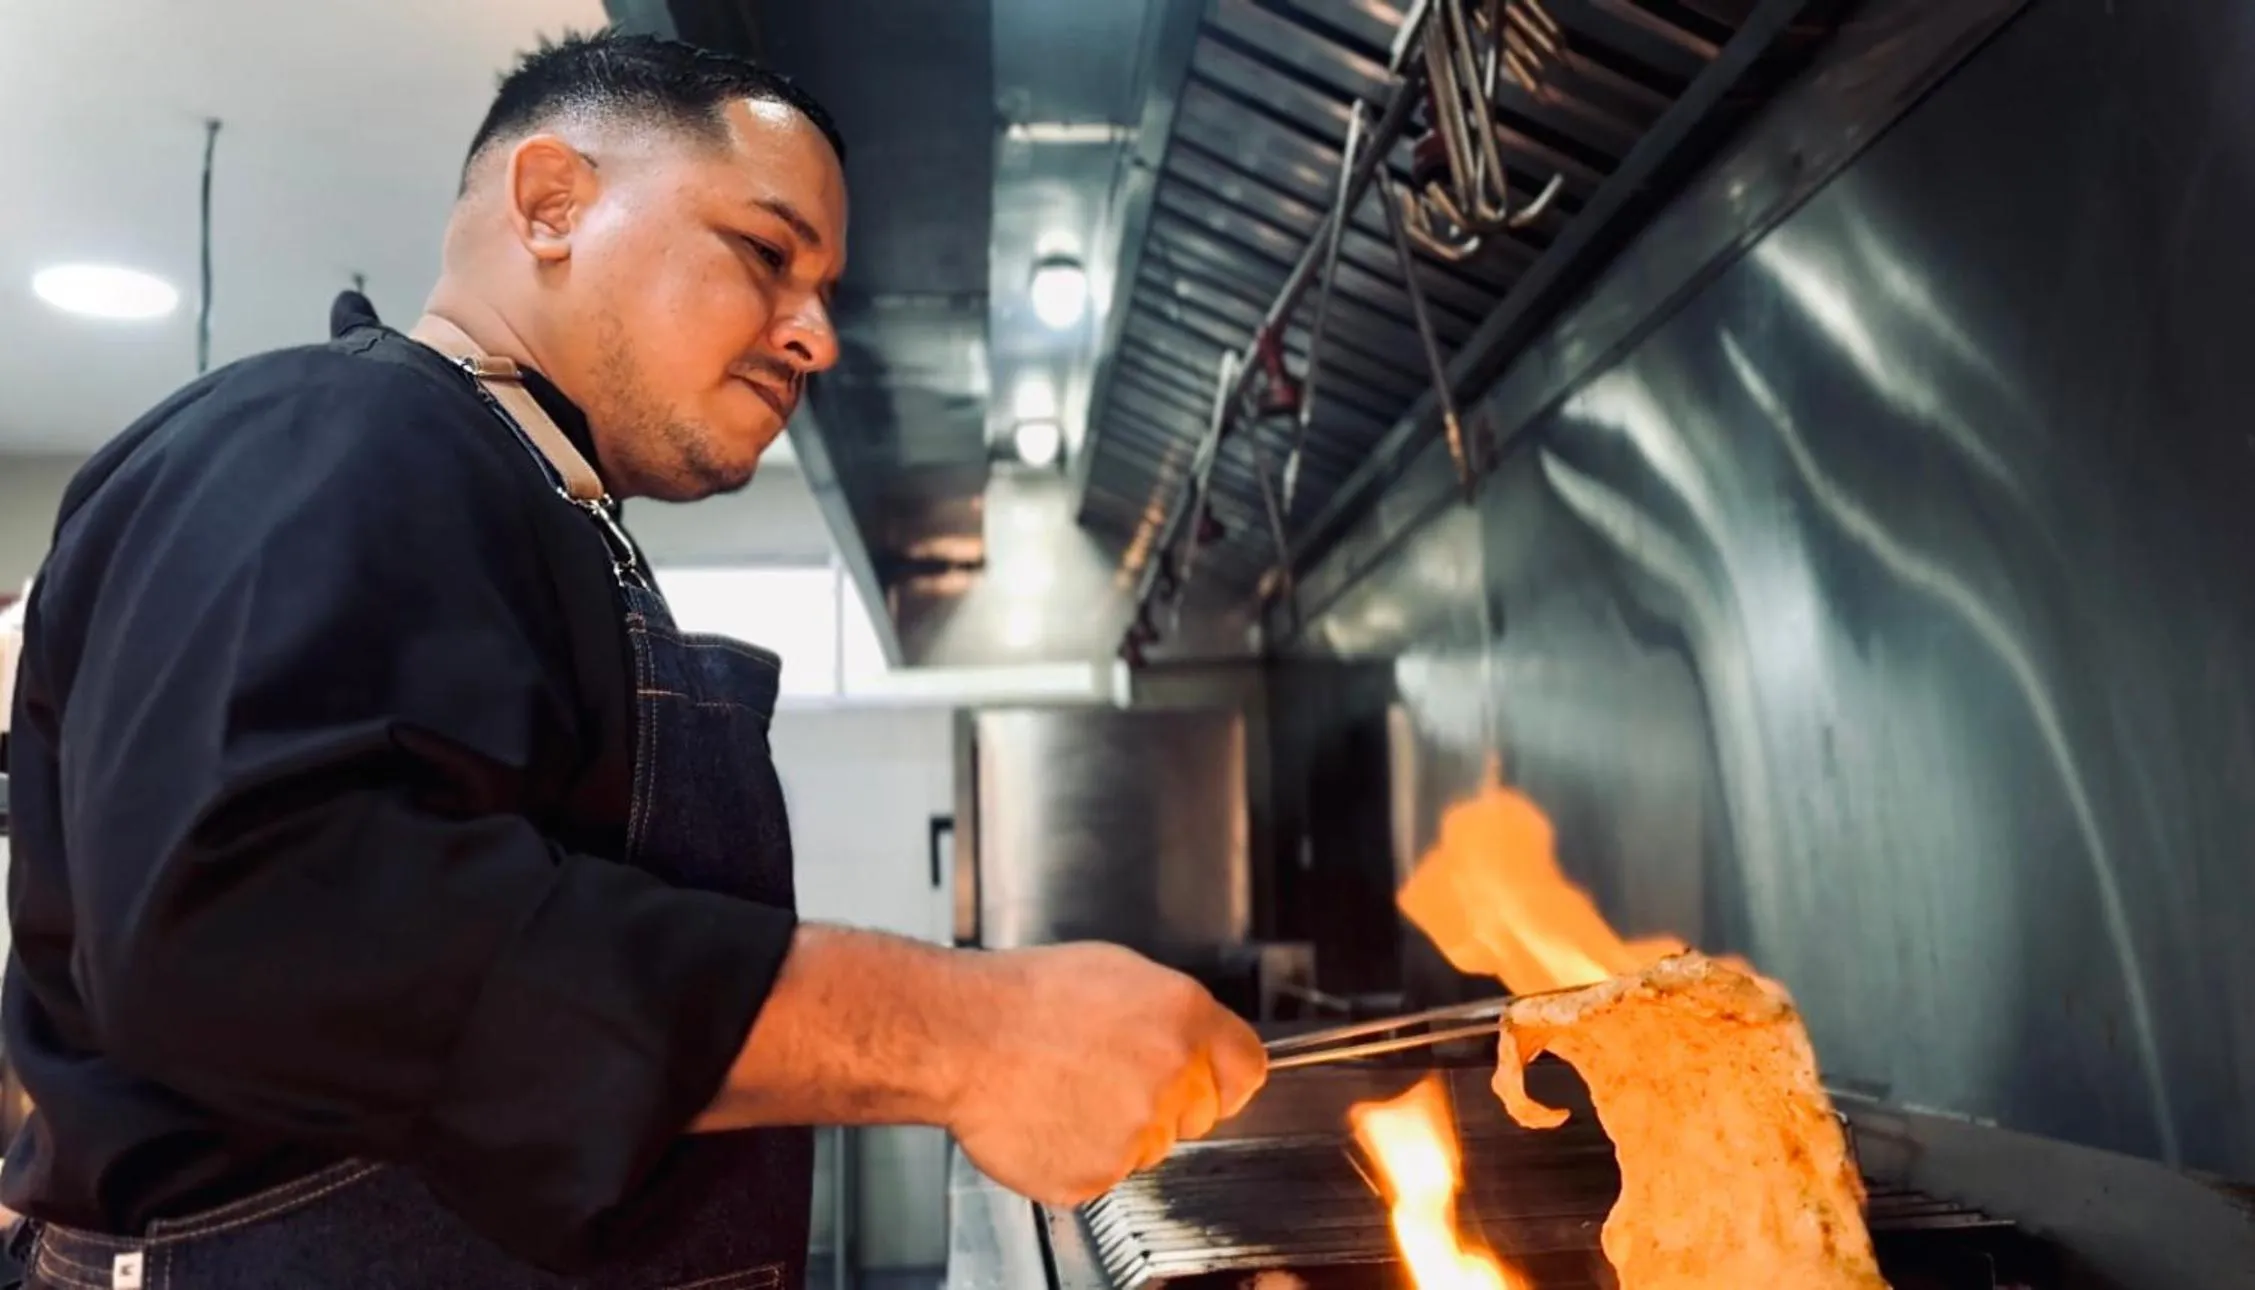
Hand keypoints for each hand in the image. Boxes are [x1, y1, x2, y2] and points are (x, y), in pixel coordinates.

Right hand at [946, 942, 1267, 1206]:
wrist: (961, 1036)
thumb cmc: (1024, 998)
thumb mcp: (1117, 972)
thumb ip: (1172, 1014)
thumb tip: (1195, 1041)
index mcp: (1183, 1016)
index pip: (1247, 1069)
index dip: (1220, 1078)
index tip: (1204, 1083)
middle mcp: (1172, 1074)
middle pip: (1198, 1114)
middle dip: (1164, 1104)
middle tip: (1104, 1078)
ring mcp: (1138, 1130)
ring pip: (1150, 1147)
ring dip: (1118, 1131)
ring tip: (1066, 1091)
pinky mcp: (1100, 1173)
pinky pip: (1105, 1174)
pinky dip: (1079, 1157)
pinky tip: (1049, 1118)